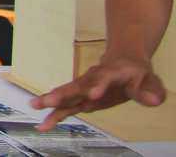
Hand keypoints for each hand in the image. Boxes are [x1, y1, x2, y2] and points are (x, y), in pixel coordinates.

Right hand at [32, 56, 164, 129]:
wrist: (123, 62)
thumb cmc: (136, 73)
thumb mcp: (150, 81)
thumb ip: (151, 91)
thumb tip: (154, 101)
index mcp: (110, 74)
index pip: (103, 79)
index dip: (98, 86)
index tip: (93, 96)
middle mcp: (92, 80)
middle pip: (76, 86)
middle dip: (62, 93)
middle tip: (49, 100)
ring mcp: (84, 89)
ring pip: (66, 94)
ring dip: (51, 101)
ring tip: (34, 106)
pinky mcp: (81, 99)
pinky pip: (66, 107)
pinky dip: (54, 115)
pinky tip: (43, 124)